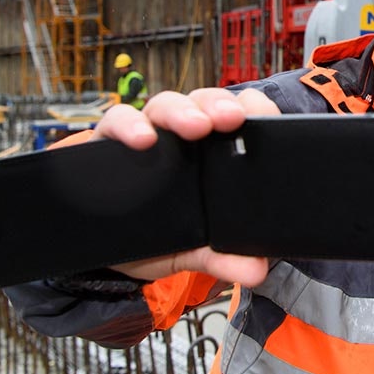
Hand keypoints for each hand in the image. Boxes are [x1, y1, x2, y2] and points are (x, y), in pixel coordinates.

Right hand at [93, 87, 279, 285]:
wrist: (106, 251)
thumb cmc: (159, 237)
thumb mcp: (193, 250)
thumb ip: (224, 258)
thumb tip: (256, 270)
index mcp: (214, 152)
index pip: (239, 115)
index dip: (254, 108)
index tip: (268, 117)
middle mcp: (182, 136)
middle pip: (204, 103)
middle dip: (218, 106)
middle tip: (231, 119)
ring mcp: (148, 133)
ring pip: (165, 105)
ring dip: (181, 112)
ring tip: (194, 126)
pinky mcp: (109, 140)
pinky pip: (117, 121)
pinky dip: (129, 126)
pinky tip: (142, 139)